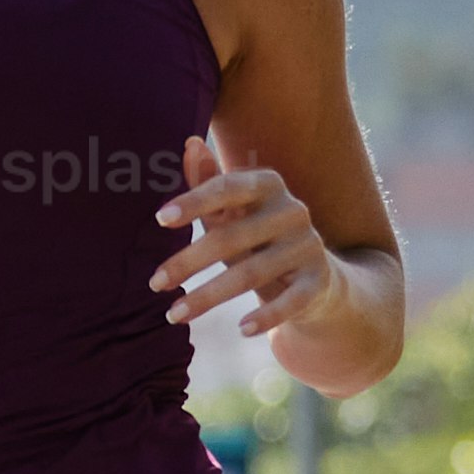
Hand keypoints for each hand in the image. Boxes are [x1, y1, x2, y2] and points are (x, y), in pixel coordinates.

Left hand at [152, 130, 338, 337]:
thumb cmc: (259, 237)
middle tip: (153, 283)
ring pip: (252, 274)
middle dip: (188, 261)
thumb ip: (208, 182)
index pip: (228, 188)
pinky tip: (241, 329)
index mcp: (268, 185)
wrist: (316, 275)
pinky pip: (291, 300)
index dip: (195, 201)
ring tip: (173, 314)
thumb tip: (189, 143)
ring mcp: (309, 246)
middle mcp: (293, 210)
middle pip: (232, 237)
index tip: (159, 219)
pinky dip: (267, 316)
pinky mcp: (320, 280)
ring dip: (209, 296)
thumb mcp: (233, 212)